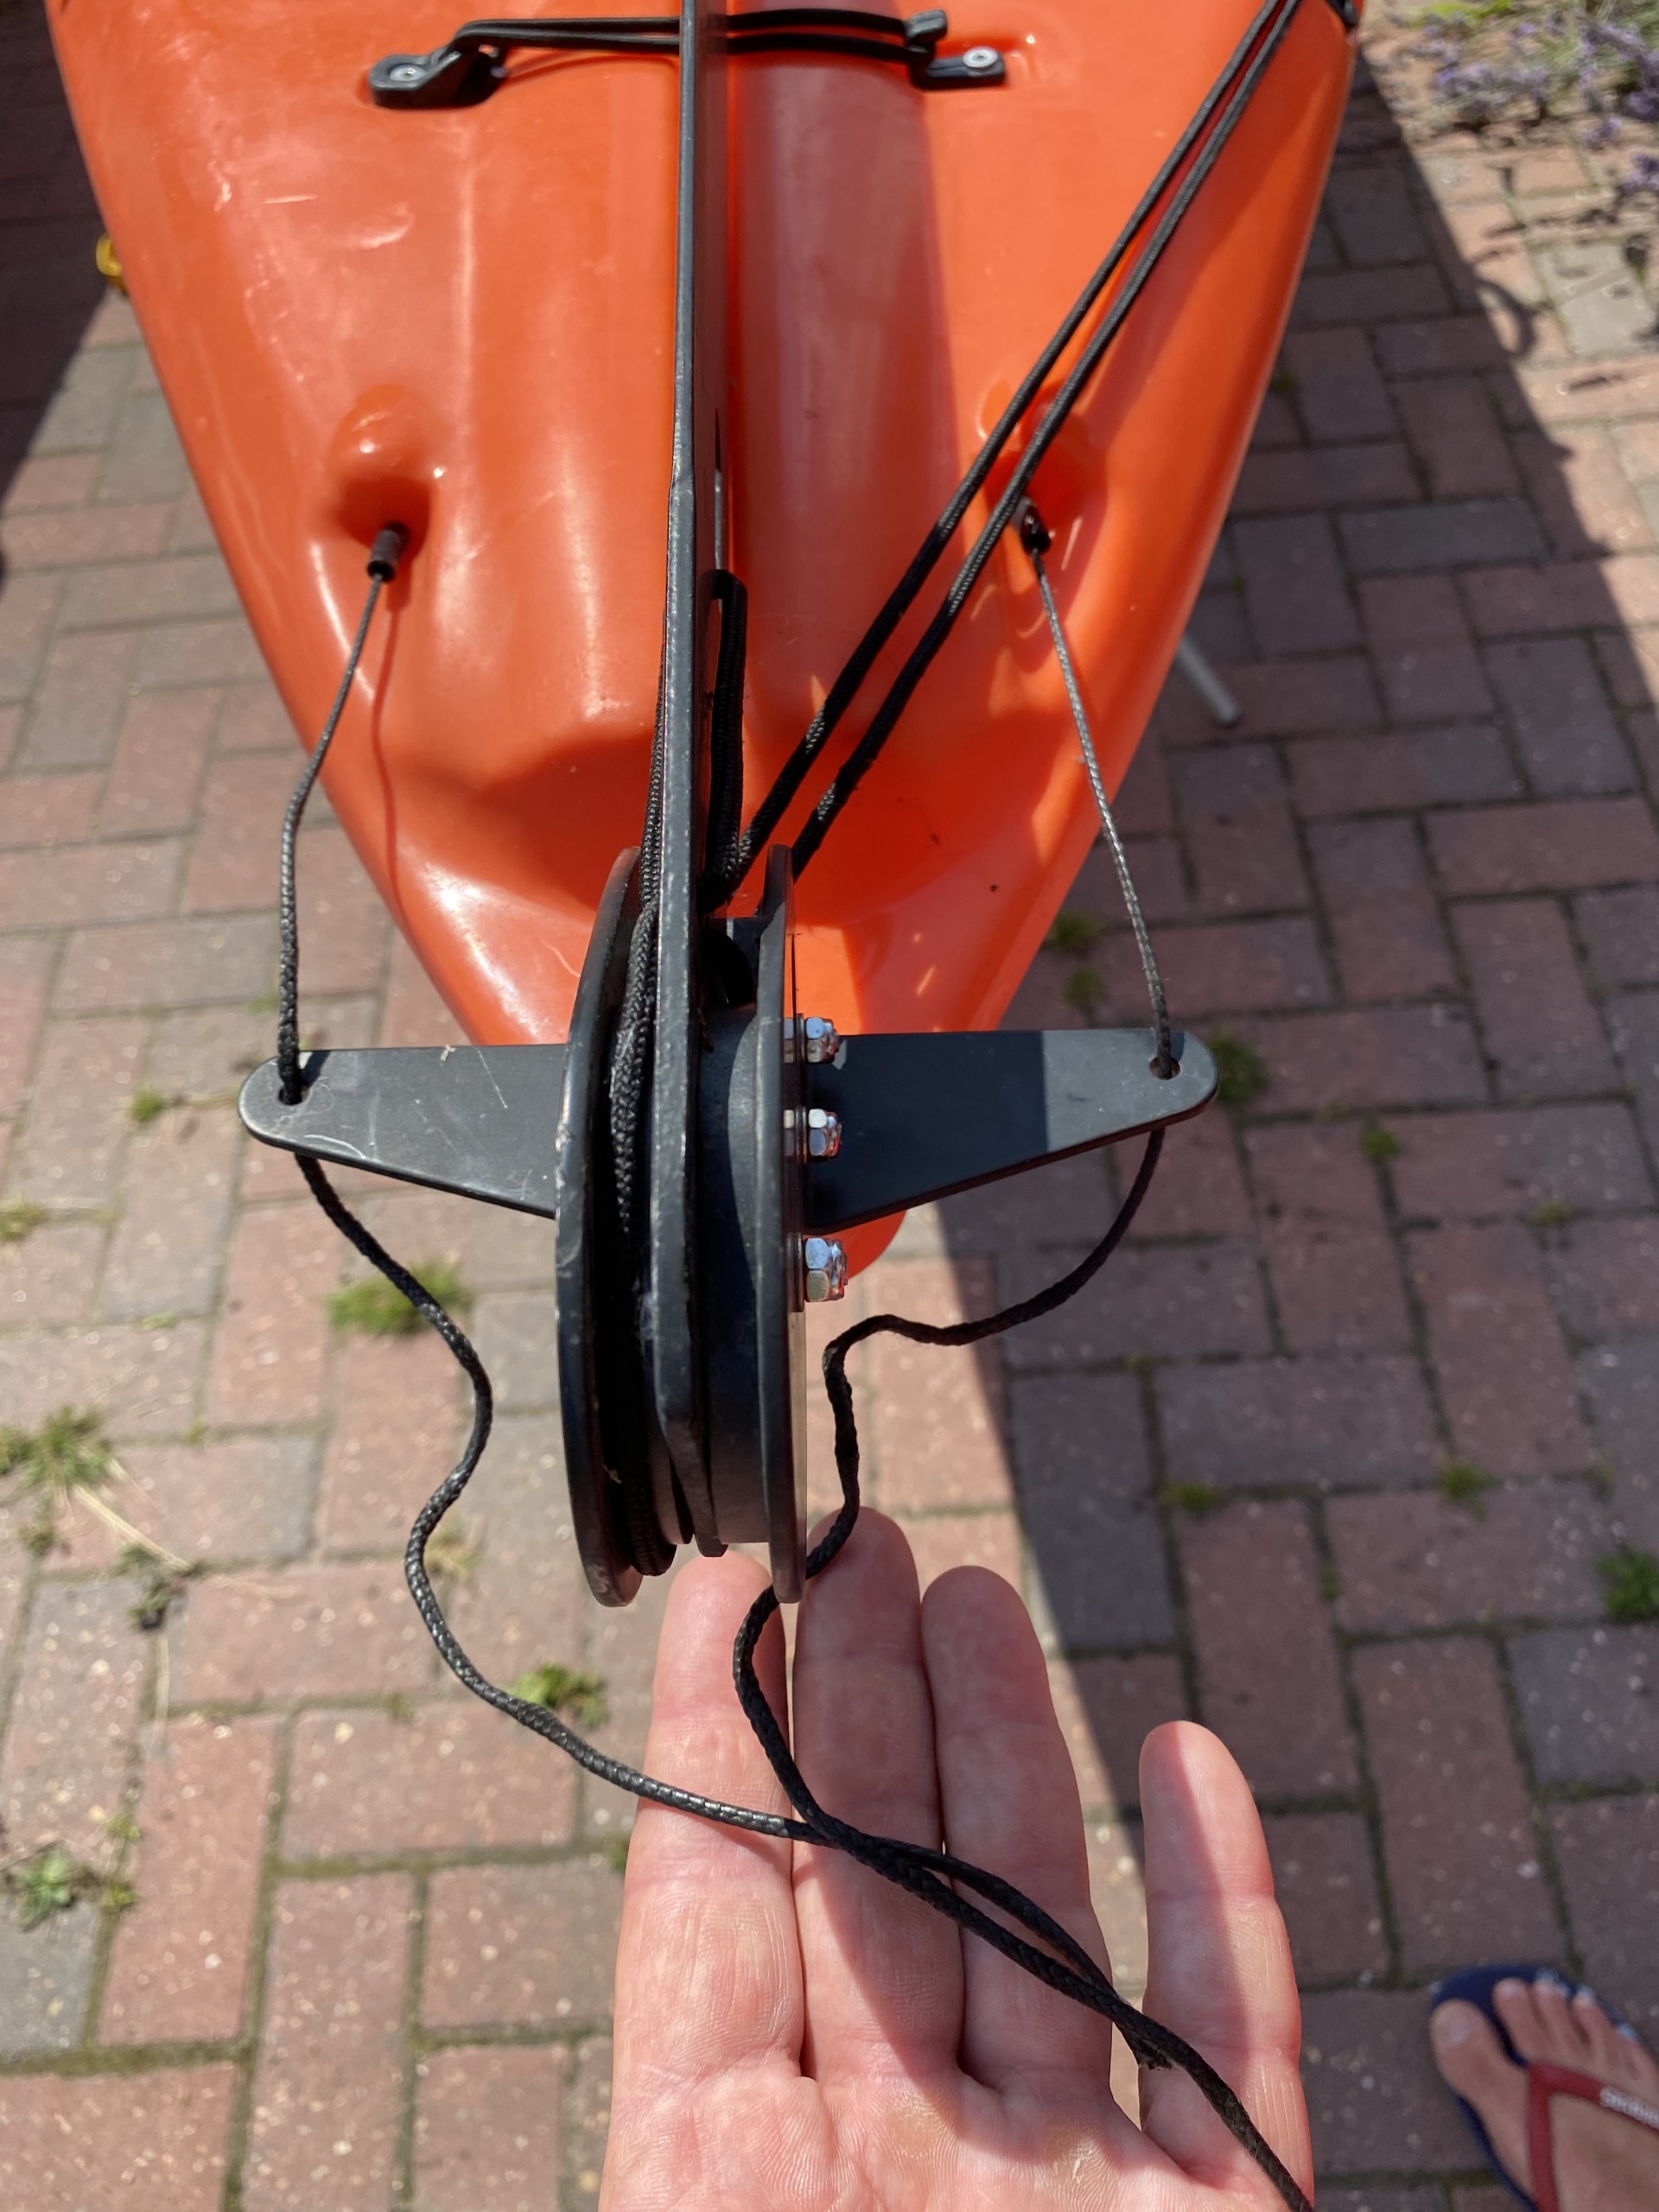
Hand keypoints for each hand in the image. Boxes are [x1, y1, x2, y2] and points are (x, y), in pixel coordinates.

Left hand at [605, 1511, 1309, 2209]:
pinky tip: (1191, 1760)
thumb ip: (695, 2056)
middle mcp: (906, 2162)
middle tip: (861, 1542)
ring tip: (976, 1599)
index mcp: (745, 2173)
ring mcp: (1067, 2192)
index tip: (734, 1582)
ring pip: (1037, 1924)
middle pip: (882, 1878)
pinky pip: (1225, 2041)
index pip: (716, 1900)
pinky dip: (1224, 1899)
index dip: (719, 1725)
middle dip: (868, 1695)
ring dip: (1014, 1749)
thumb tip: (675, 1858)